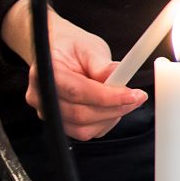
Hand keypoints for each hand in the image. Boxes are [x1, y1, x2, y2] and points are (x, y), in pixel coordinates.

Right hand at [0, 0, 146, 140]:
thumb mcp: (89, 47)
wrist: (59, 53)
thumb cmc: (72, 48)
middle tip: (137, 97)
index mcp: (46, 72)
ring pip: (84, 129)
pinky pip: (85, 132)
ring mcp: (48, 113)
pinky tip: (111, 107)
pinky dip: (104, 123)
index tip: (131, 95)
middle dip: (114, 108)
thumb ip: (102, 64)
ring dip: (110, 117)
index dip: (107, 97)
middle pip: (81, 114)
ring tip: (124, 100)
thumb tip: (119, 76)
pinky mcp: (60, 124)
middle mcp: (41, 96)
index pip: (77, 92)